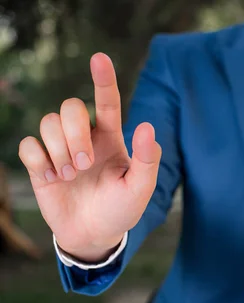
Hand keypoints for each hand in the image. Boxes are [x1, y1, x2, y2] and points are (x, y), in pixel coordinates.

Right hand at [18, 53, 161, 261]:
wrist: (94, 234)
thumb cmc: (121, 209)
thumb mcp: (140, 189)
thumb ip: (147, 160)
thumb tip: (146, 127)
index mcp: (111, 138)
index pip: (107, 102)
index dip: (103, 79)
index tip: (100, 58)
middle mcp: (85, 137)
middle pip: (70, 108)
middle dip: (75, 133)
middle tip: (85, 165)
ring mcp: (61, 149)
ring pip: (47, 122)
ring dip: (59, 149)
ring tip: (70, 175)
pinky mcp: (40, 164)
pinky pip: (28, 145)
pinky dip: (39, 161)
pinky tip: (52, 178)